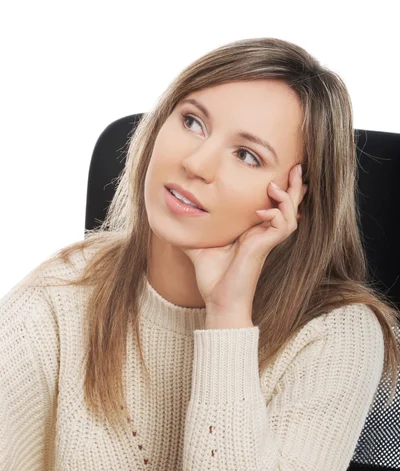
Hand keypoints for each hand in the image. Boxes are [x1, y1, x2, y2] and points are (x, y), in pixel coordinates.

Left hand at [181, 163, 307, 315]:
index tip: (280, 170)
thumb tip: (174, 215)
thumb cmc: (213, 279)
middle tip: (296, 166)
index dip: (281, 189)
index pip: (273, 206)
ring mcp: (265, 242)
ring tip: (276, 184)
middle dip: (294, 186)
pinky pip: (282, 227)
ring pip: (291, 215)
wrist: (219, 301)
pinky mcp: (264, 249)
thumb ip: (192, 230)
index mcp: (251, 232)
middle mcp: (262, 234)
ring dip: (288, 197)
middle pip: (288, 206)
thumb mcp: (198, 246)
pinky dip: (276, 214)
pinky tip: (263, 210)